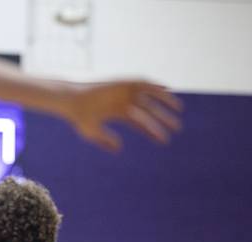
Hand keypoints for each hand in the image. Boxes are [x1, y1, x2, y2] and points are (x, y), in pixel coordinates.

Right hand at [63, 81, 181, 151]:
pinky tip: (166, 89)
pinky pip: (143, 83)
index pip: (140, 123)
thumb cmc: (80, 118)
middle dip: (163, 119)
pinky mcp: (123, 82)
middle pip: (149, 110)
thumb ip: (105, 140)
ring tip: (179, 108)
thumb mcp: (92, 132)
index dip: (153, 131)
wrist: (72, 100)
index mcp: (118, 113)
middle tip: (178, 128)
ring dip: (164, 100)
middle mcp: (124, 101)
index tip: (165, 140)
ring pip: (150, 95)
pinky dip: (155, 86)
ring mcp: (124, 91)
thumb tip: (119, 148)